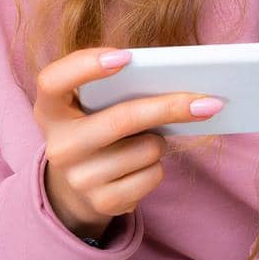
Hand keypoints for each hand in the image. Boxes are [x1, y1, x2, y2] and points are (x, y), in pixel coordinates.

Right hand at [32, 47, 222, 238]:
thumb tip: (181, 85)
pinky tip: (140, 165)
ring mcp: (78, 178)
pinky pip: (152, 175)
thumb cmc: (95, 126)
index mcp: (50, 109)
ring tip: (144, 139)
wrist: (76, 185)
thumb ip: (115, 88)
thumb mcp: (91, 105)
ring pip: (146, 148)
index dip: (85, 66)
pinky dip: (156, 166)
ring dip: (159, 141)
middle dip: (169, 107)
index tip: (126, 57)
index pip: (53, 81)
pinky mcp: (101, 202)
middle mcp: (58, 145)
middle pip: (121, 119)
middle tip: (208, 101)